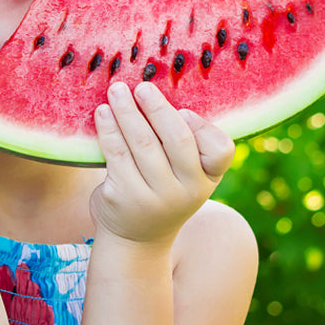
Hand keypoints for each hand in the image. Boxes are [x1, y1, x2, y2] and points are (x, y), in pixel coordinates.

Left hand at [89, 82, 234, 246]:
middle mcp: (187, 191)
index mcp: (207, 179)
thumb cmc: (163, 189)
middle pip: (178, 139)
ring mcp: (155, 196)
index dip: (202, 127)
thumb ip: (183, 142)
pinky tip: (102, 113)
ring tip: (116, 90)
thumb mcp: (185, 174)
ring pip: (142, 142)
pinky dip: (108, 128)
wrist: (137, 238)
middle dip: (158, 108)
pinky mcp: (124, 196)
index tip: (183, 110)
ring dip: (127, 111)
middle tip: (142, 87)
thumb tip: (156, 94)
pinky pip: (116, 153)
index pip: (221, 150)